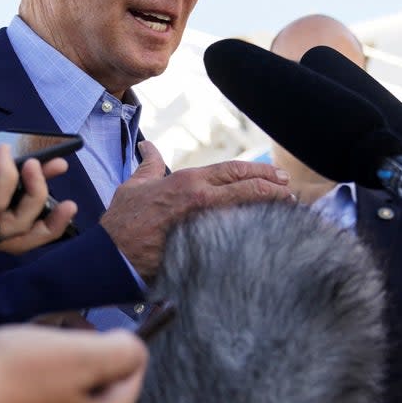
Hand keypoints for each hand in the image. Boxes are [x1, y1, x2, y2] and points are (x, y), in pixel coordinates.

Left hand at [0, 130, 77, 269]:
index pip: (5, 203)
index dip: (32, 187)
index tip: (52, 160)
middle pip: (22, 220)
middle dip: (46, 194)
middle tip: (61, 164)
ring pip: (17, 220)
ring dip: (34, 191)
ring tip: (37, 165)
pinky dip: (4, 179)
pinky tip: (5, 156)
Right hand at [0, 324, 146, 402]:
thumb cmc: (9, 381)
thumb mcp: (79, 355)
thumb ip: (118, 353)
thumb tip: (134, 350)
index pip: (126, 394)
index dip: (130, 360)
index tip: (127, 337)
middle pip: (81, 400)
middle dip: (76, 364)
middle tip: (66, 335)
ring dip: (29, 370)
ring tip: (13, 343)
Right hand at [102, 141, 292, 278]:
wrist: (110, 254)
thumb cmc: (122, 221)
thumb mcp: (135, 185)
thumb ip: (149, 165)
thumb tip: (148, 148)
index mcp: (188, 181)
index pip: (233, 171)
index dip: (259, 173)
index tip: (277, 176)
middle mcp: (200, 198)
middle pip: (247, 189)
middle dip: (273, 189)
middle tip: (290, 192)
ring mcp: (203, 223)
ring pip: (246, 212)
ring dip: (268, 211)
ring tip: (287, 212)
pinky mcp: (203, 247)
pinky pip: (235, 238)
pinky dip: (253, 235)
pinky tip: (267, 236)